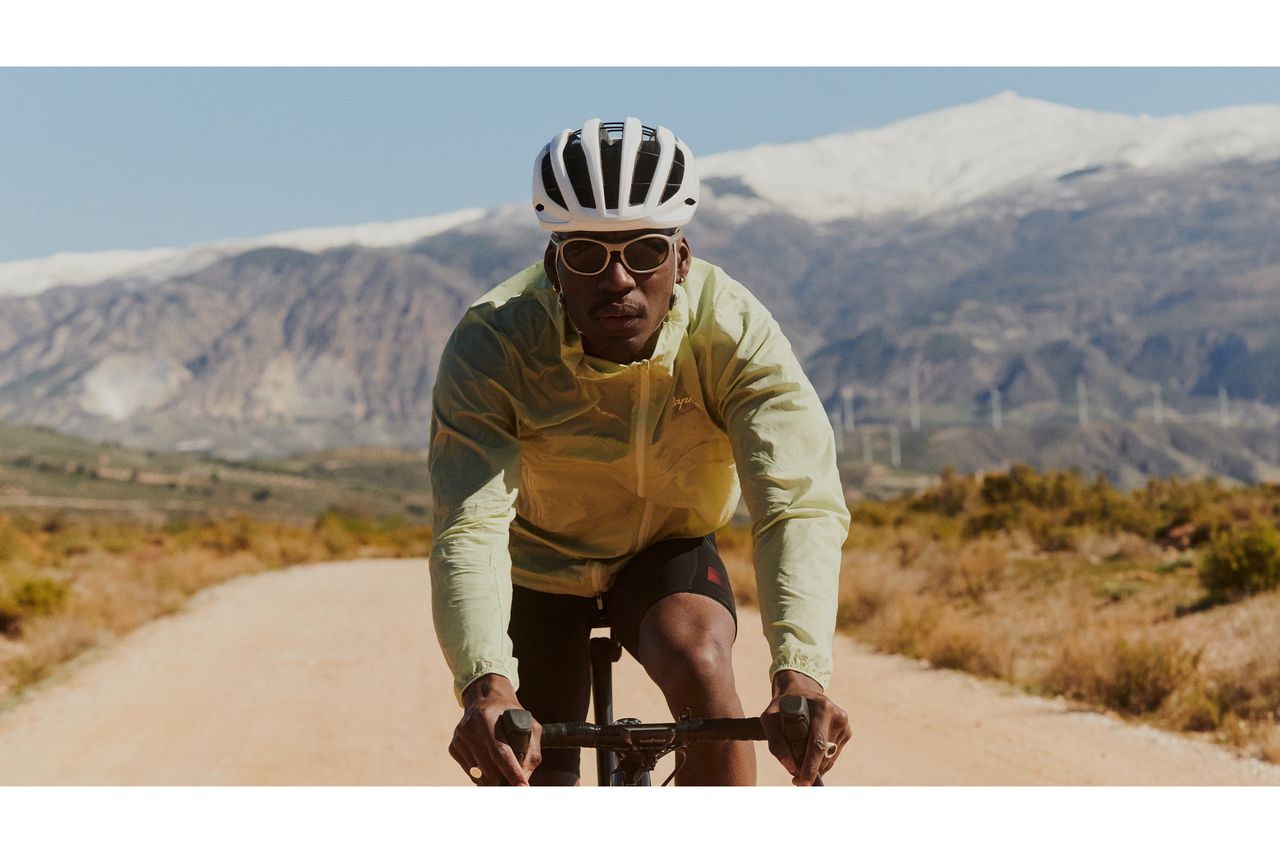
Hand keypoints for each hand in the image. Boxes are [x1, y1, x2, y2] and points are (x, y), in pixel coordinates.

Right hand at [450, 674, 541, 785]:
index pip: (500, 751)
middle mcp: (469, 727)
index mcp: (487, 718)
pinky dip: (482, 773)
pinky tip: (488, 759)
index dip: (512, 771)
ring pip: (479, 773)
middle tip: (515, 777)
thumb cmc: (510, 714)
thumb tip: (525, 779)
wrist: (485, 699)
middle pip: (489, 767)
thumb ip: (532, 751)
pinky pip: (470, 772)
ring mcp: (459, 737)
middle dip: (504, 777)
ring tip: (502, 765)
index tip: (522, 787)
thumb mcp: (528, 724)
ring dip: (494, 776)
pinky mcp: (453, 746)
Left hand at [761, 670, 850, 785]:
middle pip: (825, 754)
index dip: (810, 766)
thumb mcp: (770, 719)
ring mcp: (844, 724)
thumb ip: (776, 743)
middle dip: (810, 769)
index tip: (802, 782)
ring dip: (815, 766)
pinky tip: (810, 755)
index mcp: (821, 707)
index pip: (817, 744)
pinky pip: (833, 755)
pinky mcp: (846, 731)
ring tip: (799, 762)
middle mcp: (837, 715)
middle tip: (796, 779)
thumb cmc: (781, 706)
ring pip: (830, 758)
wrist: (798, 691)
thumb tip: (791, 768)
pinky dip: (821, 761)